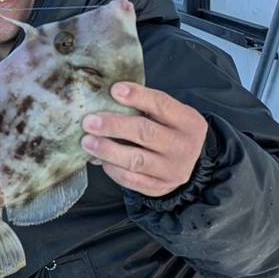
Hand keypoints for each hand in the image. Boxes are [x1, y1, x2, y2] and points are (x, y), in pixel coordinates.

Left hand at [81, 82, 208, 196]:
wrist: (191, 165)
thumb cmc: (172, 132)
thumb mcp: (172, 115)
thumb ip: (148, 105)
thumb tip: (111, 94)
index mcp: (189, 122)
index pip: (162, 105)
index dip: (138, 96)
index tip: (114, 90)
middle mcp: (184, 147)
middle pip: (145, 133)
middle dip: (114, 126)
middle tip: (89, 121)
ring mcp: (173, 170)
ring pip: (136, 160)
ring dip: (108, 150)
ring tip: (87, 142)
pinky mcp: (159, 187)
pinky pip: (132, 180)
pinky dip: (113, 170)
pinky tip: (101, 160)